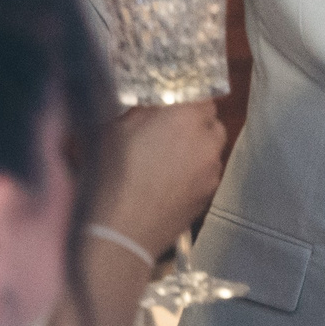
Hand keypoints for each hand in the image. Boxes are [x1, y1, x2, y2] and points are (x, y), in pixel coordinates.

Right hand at [93, 101, 228, 258]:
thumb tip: (154, 102)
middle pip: (211, 121)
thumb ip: (141, 109)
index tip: (173, 104)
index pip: (202, 93)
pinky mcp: (209, 194)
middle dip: (194, 123)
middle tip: (169, 131)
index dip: (187, 98)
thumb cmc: (113, 175)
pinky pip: (207, 173)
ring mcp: (211, 170)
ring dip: (197, 147)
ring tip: (169, 159)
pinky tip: (171, 181)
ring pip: (211, 149)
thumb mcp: (115, 129)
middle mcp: (206, 140)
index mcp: (185, 116)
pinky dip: (195, 171)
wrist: (122, 232)